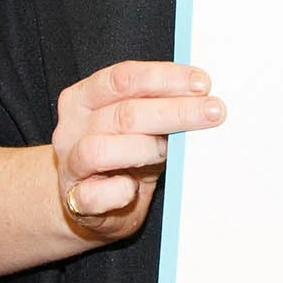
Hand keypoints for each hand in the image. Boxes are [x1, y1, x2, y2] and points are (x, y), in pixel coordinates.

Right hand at [52, 60, 224, 238]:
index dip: (165, 78)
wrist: (91, 204)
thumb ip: (157, 105)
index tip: (203, 84)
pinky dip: (118, 191)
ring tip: (173, 152)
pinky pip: (93, 196)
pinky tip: (134, 189)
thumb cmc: (123, 154)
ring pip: (100, 149)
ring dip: (146, 148)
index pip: (124, 78)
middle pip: (124, 113)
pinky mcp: (74, 202)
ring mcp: (70, 165)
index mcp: (84, 97)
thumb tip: (203, 95)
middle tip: (212, 112)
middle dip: (174, 111)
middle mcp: (72, 127)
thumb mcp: (137, 123)